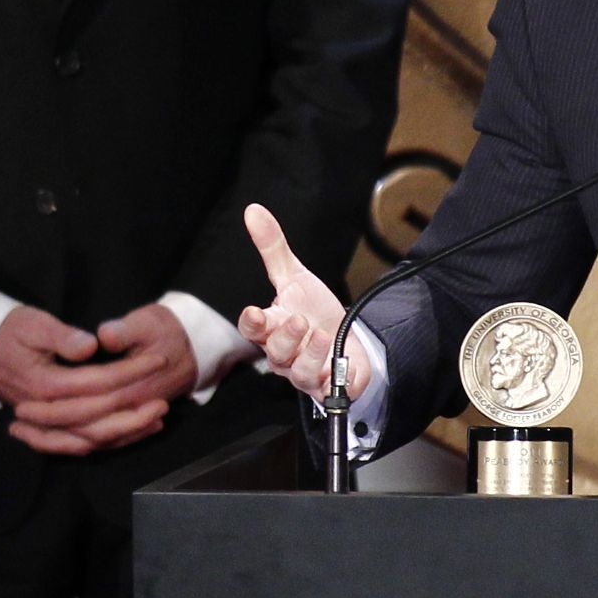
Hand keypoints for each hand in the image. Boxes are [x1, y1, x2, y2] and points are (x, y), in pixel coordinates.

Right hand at [0, 305, 173, 454]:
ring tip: (156, 421)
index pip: (95, 383)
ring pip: (88, 440)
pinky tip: (131, 434)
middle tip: (164, 403)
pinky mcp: (46, 428)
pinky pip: (77, 444)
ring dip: (124, 434)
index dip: (129, 372)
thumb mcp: (33, 324)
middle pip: (94, 423)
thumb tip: (91, 346)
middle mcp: (44, 410)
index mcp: (44, 384)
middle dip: (132, 415)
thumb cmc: (10, 332)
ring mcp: (43, 424)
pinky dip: (105, 443)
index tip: (158, 360)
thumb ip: (62, 336)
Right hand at [237, 203, 369, 399]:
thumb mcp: (296, 276)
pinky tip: (340, 362)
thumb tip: (253, 210)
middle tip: (299, 319)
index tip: (254, 312)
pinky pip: (324, 387)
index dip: (252, 322)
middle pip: (274, 351)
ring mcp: (303, 371)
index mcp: (272, 326)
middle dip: (285, 337)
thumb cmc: (313, 310)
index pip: (253, 328)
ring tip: (322, 335)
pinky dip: (331, 375)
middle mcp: (283, 353)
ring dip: (310, 354)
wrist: (346, 338)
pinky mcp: (326, 385)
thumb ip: (273, 248)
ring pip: (297, 371)